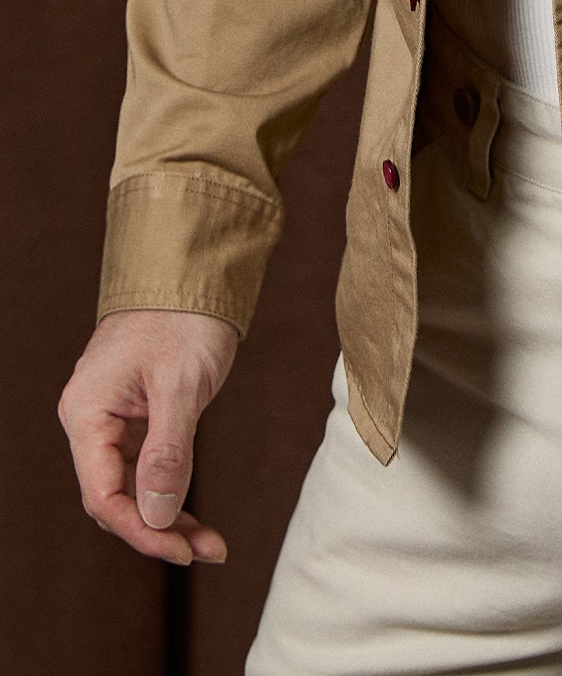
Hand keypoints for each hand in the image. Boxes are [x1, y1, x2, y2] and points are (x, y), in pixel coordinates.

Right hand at [58, 308, 238, 565]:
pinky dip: (172, 489)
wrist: (192, 273)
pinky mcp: (139, 416)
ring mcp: (114, 420)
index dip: (141, 528)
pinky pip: (149, 466)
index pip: (103, 494)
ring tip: (211, 545)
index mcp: (87, 414)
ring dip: (169, 516)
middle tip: (207, 551)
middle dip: (159, 528)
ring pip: (134, 487)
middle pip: (116, 497)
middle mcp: (92, 421)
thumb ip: (168, 450)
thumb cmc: (183, 318)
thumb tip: (158, 516)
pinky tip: (195, 515)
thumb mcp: (181, 384)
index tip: (183, 550)